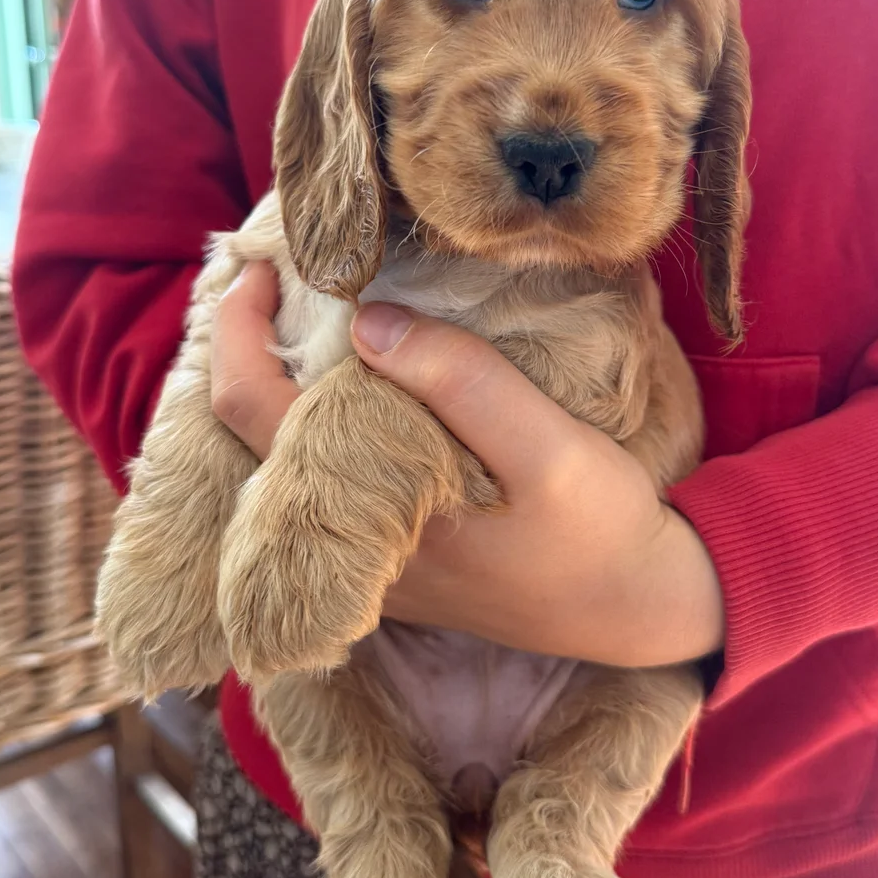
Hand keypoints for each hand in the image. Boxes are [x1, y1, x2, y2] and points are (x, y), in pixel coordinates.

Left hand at [211, 263, 723, 667]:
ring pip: (276, 466)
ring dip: (274, 392)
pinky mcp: (394, 563)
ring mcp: (365, 561)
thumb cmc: (597, 527)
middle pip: (247, 440)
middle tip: (275, 286)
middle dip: (245, 356)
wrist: (637, 609)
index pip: (255, 412)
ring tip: (296, 326)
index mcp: (368, 510)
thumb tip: (368, 321)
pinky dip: (308, 428)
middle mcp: (347, 546)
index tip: (265, 268)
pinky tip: (342, 390)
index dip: (240, 333)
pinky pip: (317, 487)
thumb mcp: (549, 445)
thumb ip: (462, 382)